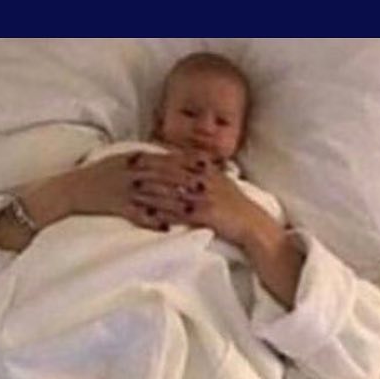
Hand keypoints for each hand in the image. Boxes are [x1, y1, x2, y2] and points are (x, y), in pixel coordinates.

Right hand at [67, 150, 203, 230]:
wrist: (71, 188)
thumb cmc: (97, 174)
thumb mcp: (119, 159)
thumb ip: (141, 158)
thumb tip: (163, 156)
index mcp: (133, 158)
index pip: (166, 158)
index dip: (187, 162)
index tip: (206, 165)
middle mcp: (131, 172)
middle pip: (164, 176)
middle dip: (186, 182)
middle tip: (206, 188)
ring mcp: (124, 190)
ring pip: (154, 196)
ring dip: (174, 203)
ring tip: (192, 210)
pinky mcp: (116, 206)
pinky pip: (137, 215)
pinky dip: (152, 221)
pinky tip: (166, 228)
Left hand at [128, 151, 259, 245]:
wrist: (252, 223)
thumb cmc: (236, 204)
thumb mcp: (223, 180)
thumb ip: (207, 168)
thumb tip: (194, 158)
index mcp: (207, 170)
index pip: (177, 159)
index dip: (156, 158)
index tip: (138, 156)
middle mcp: (204, 180)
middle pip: (171, 173)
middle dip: (148, 172)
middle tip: (128, 171)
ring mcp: (203, 197)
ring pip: (171, 192)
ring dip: (151, 192)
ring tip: (132, 192)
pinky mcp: (204, 214)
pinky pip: (178, 213)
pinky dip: (162, 214)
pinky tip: (148, 215)